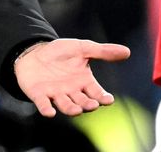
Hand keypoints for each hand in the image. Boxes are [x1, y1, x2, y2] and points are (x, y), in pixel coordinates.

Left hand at [13, 38, 130, 117]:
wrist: (33, 52)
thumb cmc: (60, 52)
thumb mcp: (82, 48)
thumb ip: (103, 52)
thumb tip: (127, 52)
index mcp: (84, 82)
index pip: (96, 93)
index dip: (102, 98)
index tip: (108, 100)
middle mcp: (72, 92)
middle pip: (83, 102)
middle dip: (88, 105)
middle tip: (93, 105)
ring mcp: (56, 95)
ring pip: (66, 106)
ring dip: (71, 109)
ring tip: (77, 110)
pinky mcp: (40, 95)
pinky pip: (44, 105)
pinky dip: (47, 109)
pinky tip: (50, 112)